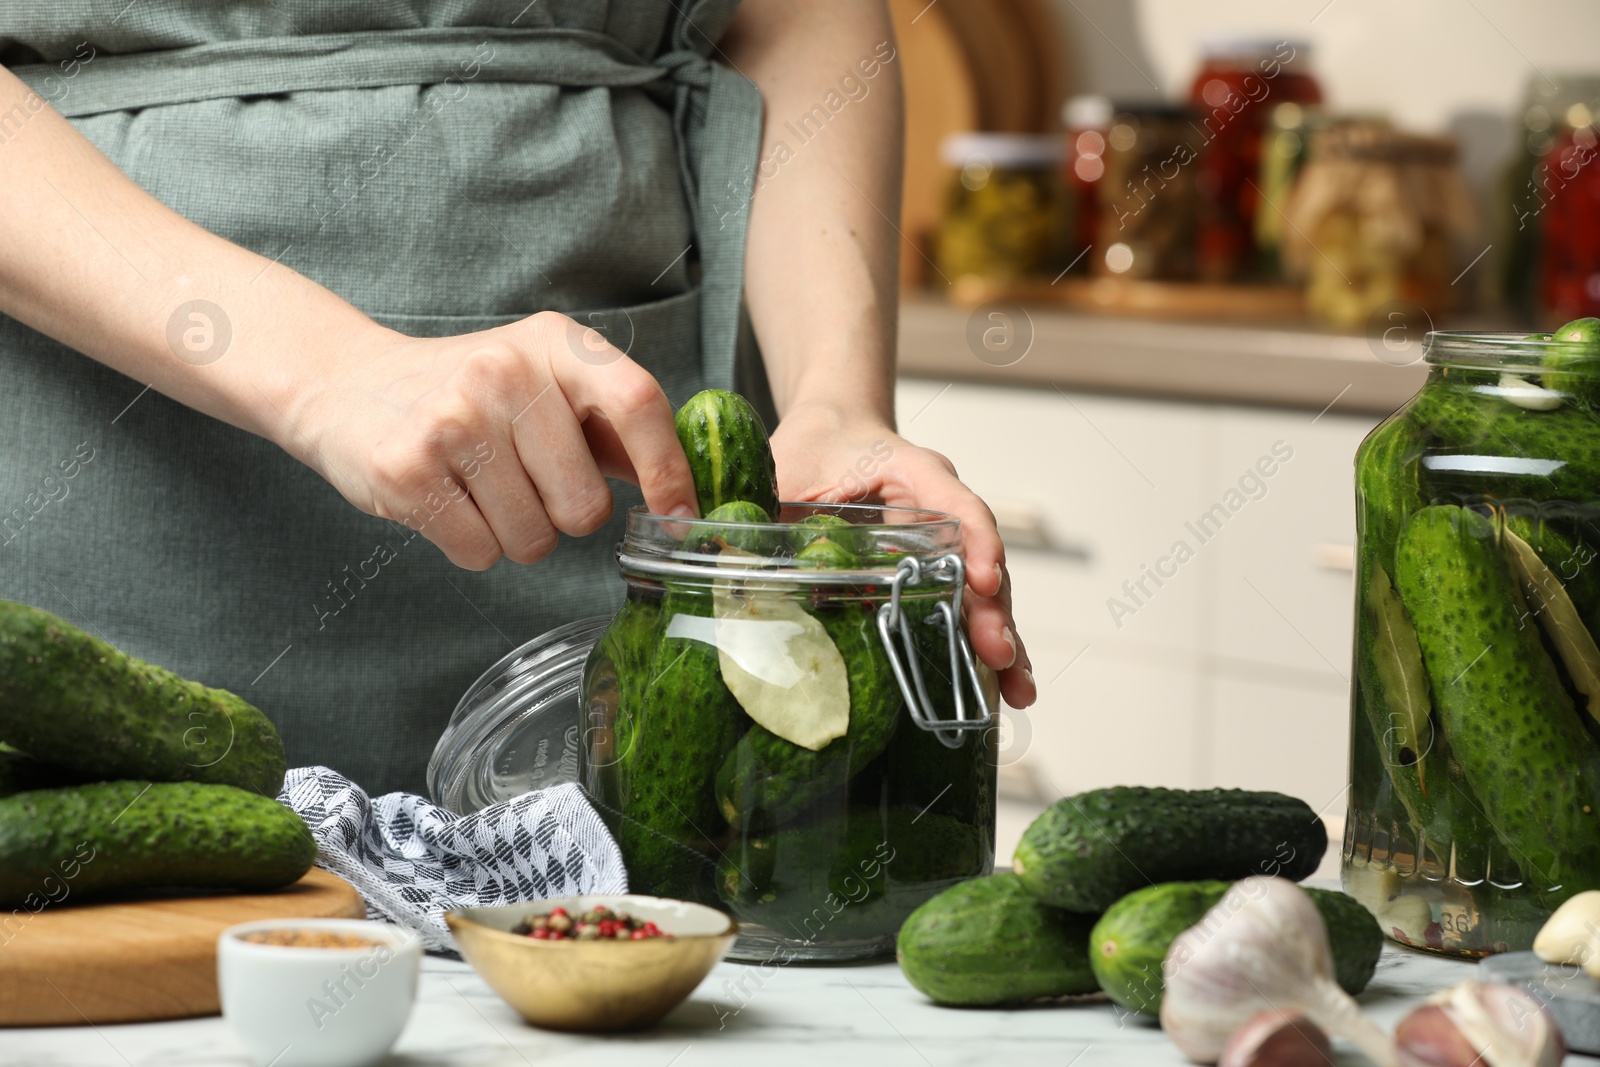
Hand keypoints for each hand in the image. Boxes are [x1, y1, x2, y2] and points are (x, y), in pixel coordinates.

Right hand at [277, 312, 698, 568]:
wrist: (347, 385)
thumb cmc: (469, 396)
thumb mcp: (546, 383)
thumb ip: (613, 429)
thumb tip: (685, 494)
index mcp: (556, 344)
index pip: (639, 404)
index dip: (669, 473)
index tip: (678, 518)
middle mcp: (506, 372)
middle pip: (586, 506)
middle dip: (566, 518)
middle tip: (527, 485)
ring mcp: (453, 419)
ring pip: (534, 540)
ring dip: (516, 535)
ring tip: (482, 489)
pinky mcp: (408, 469)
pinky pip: (480, 553)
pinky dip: (472, 545)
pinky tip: (448, 501)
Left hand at [770, 401, 1035, 708]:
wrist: (834, 432)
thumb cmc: (812, 447)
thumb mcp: (784, 468)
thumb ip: (763, 502)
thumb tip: (722, 555)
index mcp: (913, 472)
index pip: (955, 502)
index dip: (974, 542)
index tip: (983, 582)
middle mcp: (941, 507)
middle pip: (978, 558)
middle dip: (992, 611)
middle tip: (998, 657)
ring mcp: (945, 542)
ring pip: (983, 591)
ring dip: (997, 640)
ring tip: (1016, 693)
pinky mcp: (935, 572)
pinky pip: (962, 608)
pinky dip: (976, 648)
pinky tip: (995, 694)